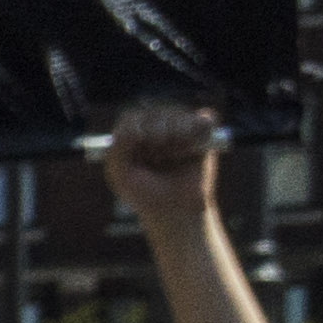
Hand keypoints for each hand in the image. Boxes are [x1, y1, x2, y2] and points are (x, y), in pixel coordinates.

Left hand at [103, 102, 226, 232]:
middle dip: (156, 135)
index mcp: (133, 134)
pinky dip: (198, 132)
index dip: (137, 130)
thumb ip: (117, 150)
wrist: (174, 210)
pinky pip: (204, 119)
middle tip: (157, 159)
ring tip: (173, 157)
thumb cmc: (144, 194)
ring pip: (179, 114)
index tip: (140, 149)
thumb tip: (131, 128)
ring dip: (176, 137)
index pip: (132, 117)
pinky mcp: (203, 134)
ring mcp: (181, 128)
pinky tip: (192, 150)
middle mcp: (156, 126)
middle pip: (156, 112)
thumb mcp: (120, 175)